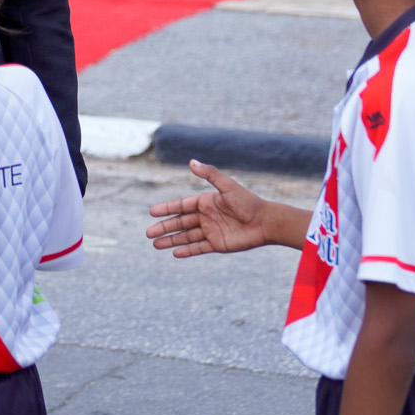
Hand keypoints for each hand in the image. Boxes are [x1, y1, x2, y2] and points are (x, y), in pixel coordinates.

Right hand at [147, 160, 275, 256]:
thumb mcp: (228, 186)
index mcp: (206, 202)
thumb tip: (191, 161)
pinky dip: (187, 250)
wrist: (266, 223)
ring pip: (186, 236)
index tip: (152, 212)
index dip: (167, 209)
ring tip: (155, 245)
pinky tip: (174, 253)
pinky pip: (198, 248)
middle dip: (164, 227)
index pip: (182, 206)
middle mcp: (206, 216)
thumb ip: (210, 174)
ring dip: (171, 240)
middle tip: (148, 233)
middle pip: (180, 222)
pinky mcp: (218, 244)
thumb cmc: (248, 202)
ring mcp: (211, 231)